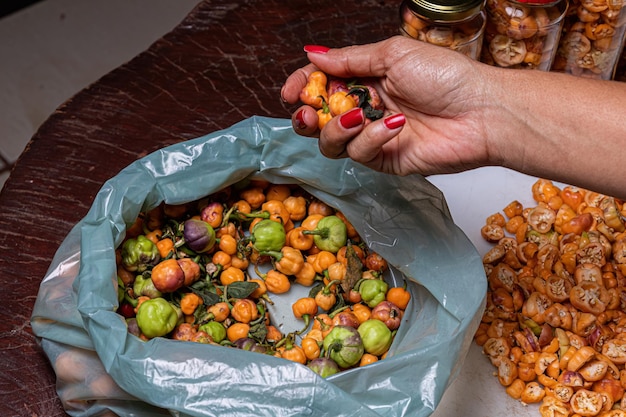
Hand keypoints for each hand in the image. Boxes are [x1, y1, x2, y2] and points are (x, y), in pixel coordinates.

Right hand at [281, 36, 492, 175]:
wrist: (482, 112)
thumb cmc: (446, 76)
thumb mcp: (393, 54)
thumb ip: (349, 58)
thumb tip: (312, 53)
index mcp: (366, 78)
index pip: (321, 84)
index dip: (301, 87)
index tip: (290, 92)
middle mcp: (365, 108)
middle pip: (318, 119)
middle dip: (306, 117)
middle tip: (308, 113)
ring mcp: (373, 136)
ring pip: (331, 141)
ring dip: (337, 129)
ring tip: (358, 115)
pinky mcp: (385, 160)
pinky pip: (360, 154)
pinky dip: (371, 139)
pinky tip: (394, 126)